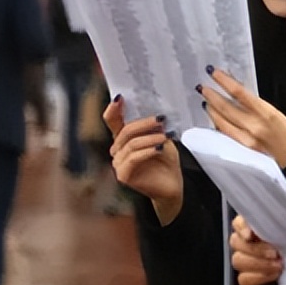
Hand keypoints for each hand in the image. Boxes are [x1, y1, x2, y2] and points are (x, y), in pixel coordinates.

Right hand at [102, 96, 182, 224]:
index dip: (113, 109)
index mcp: (124, 139)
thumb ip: (154, 127)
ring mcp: (118, 164)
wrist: (172, 186)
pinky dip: (147, 151)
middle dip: (143, 123)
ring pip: (131, 144)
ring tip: (165, 136)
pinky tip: (159, 148)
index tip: (120, 98)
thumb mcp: (162, 138)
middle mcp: (117, 150)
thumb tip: (155, 111)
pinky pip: (133, 158)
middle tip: (160, 119)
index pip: (113, 121)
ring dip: (149, 138)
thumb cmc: (166, 162)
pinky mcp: (123, 175)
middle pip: (125, 131)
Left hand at [200, 67, 285, 166]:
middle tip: (202, 87)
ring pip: (221, 122)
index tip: (214, 73)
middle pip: (226, 107)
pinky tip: (213, 119)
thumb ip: (255, 104)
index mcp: (266, 113)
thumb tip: (237, 93)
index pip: (239, 93)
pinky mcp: (241, 150)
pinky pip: (225, 135)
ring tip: (205, 100)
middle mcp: (254, 126)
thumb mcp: (274, 112)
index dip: (224, 81)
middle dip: (212, 95)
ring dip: (211, 110)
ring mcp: (246, 140)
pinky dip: (217, 124)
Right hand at [229, 214, 281, 284]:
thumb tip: (281, 221)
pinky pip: (243, 280)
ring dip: (259, 264)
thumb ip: (279, 226)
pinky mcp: (246, 280)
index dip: (242, 227)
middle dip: (257, 249)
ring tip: (278, 265)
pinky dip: (258, 278)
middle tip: (275, 253)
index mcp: (252, 228)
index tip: (250, 234)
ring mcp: (243, 262)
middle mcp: (243, 243)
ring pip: (238, 261)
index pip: (238, 223)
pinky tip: (273, 275)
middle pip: (236, 243)